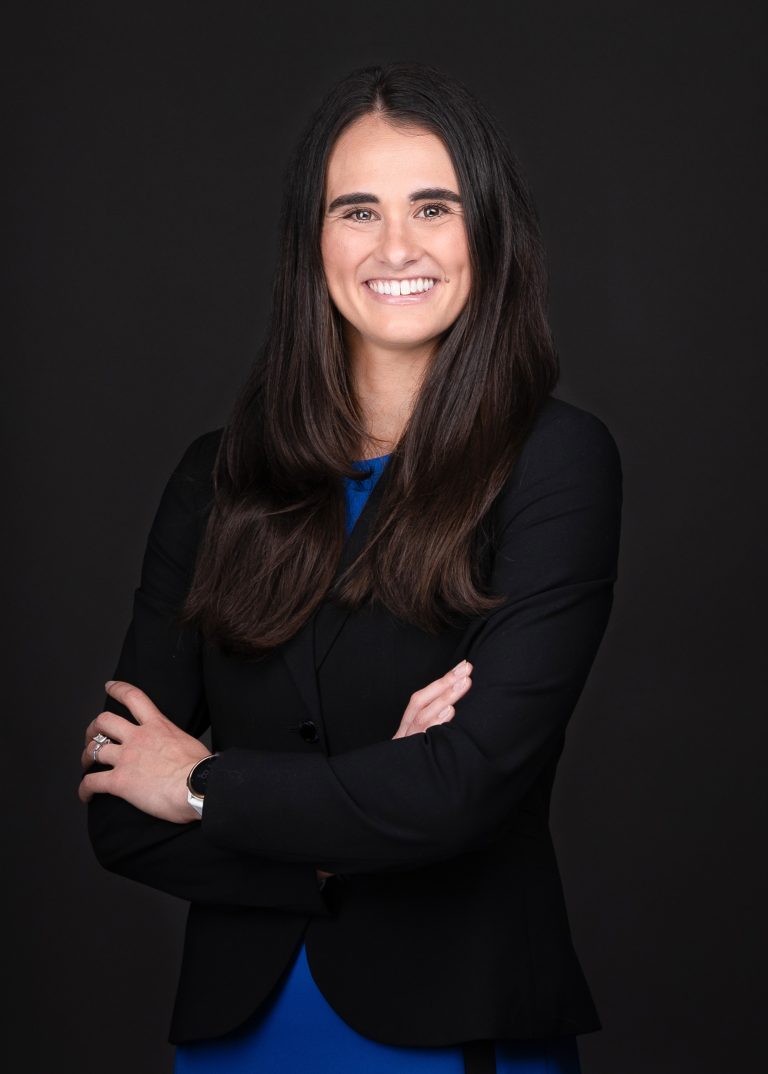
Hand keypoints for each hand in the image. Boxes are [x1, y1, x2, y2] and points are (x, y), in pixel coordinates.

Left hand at [78, 680, 210, 823]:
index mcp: (158, 726)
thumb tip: (181, 752)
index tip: (110, 686)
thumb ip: (177, 743)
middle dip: (93, 728)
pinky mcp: (119, 781)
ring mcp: (126, 758)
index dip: (118, 689)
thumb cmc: (201, 769)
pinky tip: (86, 795)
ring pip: (94, 750)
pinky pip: (92, 782)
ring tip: (86, 764)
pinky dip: (85, 788)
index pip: (134, 698)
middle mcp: (138, 738)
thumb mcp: (190, 743)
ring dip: (86, 757)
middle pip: (104, 721)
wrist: (197, 786)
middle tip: (92, 735)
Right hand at [314, 661, 472, 882]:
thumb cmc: (404, 783)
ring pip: (423, 718)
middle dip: (446, 683)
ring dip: (445, 698)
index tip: (461, 668)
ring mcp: (405, 750)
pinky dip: (436, 725)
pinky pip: (422, 741)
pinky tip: (450, 714)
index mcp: (404, 734)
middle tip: (468, 668)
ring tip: (463, 684)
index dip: (439, 682)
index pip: (418, 701)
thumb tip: (454, 715)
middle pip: (422, 704)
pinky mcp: (408, 763)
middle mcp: (403, 739)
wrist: (382, 810)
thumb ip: (428, 736)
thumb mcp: (413, 756)